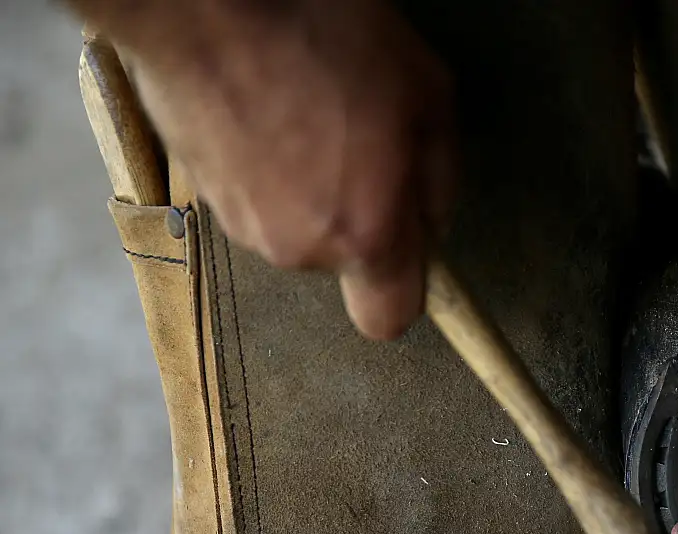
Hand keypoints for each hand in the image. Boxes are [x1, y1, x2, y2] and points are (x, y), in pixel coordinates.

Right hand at [121, 0, 454, 339]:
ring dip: (311, 185)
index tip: (410, 240)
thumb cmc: (328, 37)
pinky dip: (268, 166)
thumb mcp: (428, 95)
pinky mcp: (201, 194)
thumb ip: (440, 179)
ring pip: (298, 225)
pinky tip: (267, 108)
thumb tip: (430, 224)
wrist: (204, 5)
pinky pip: (256, 196)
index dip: (403, 287)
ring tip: (308, 111)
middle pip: (343, 259)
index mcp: (364, 235)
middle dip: (360, 213)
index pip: (388, 321)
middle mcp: (298, 248)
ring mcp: (241, 224)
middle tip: (360, 138)